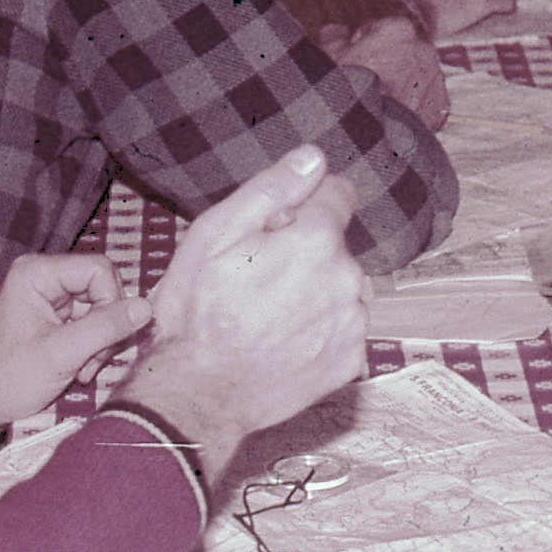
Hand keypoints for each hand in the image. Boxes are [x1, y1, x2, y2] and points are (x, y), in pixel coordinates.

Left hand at [0, 253, 154, 455]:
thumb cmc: (7, 378)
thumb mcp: (62, 353)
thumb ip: (106, 327)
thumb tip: (146, 309)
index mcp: (36, 273)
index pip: (100, 270)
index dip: (112, 303)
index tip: (103, 339)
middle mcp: (43, 277)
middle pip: (103, 288)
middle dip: (105, 327)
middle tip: (91, 360)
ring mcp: (49, 297)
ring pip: (101, 308)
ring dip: (99, 342)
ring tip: (81, 369)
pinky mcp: (54, 316)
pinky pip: (90, 322)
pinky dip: (92, 347)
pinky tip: (78, 368)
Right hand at [108, 146, 369, 475]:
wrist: (200, 393)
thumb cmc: (198, 312)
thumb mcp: (215, 234)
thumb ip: (271, 189)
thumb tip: (314, 158)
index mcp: (316, 240)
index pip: (337, 194)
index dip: (300, 207)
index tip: (271, 232)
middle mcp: (348, 278)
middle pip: (336, 246)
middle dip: (306, 253)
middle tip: (257, 281)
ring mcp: (353, 323)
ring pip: (342, 287)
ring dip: (316, 292)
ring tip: (268, 316)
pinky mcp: (351, 360)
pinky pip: (343, 328)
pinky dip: (320, 330)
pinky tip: (283, 341)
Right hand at [329, 13, 449, 128]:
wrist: (371, 137)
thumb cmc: (349, 91)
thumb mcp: (329, 57)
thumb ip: (334, 37)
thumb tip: (336, 31)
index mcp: (398, 29)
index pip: (379, 30)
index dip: (362, 46)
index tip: (353, 61)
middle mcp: (424, 48)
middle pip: (401, 52)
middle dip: (386, 64)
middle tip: (365, 83)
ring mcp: (435, 78)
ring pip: (416, 75)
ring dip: (402, 84)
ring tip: (379, 104)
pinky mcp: (439, 107)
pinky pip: (426, 101)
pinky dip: (414, 107)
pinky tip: (394, 117)